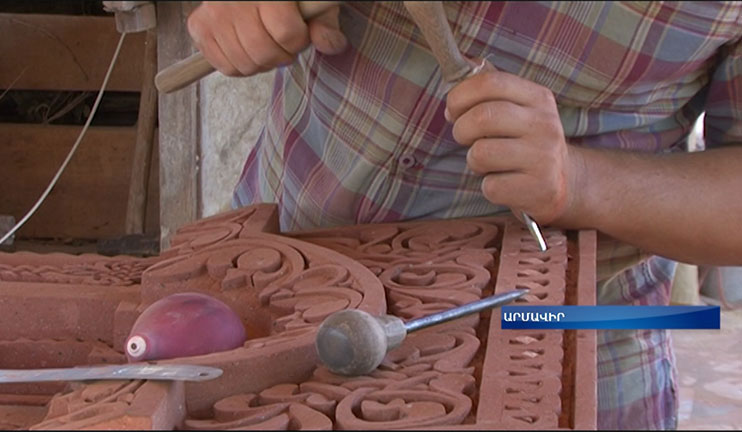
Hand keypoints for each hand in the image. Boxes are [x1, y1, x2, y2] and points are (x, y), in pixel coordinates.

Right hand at [186, 1, 346, 76]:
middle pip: (264, 52)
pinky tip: (247, 50)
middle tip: (282, 44)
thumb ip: (324, 23)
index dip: (299, 41)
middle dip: (281, 55)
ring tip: (265, 45)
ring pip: (245, 64)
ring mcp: (214, 14)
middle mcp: (234, 0)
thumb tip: (331, 45)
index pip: (286, 32)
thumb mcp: (311, 4)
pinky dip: (241, 66)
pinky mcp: (199, 27)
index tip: (299, 33)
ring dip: (262, 63)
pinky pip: (225, 67)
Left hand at [445, 69, 582, 224]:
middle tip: (465, 138)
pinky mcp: (539, 188)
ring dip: (474, 160)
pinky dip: (488, 187)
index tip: (453, 110)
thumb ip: (489, 90)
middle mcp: (545, 124)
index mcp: (538, 98)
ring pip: (481, 153)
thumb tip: (455, 78)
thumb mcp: (518, 108)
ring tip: (488, 162)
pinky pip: (491, 186)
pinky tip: (503, 181)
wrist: (564, 181)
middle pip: (483, 117)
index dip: (460, 95)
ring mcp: (544, 158)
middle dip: (461, 130)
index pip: (491, 82)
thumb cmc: (526, 141)